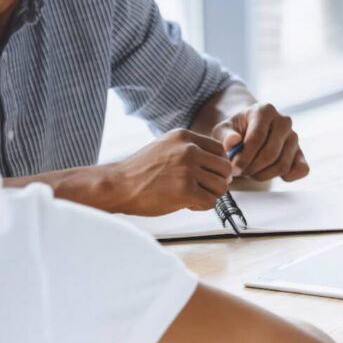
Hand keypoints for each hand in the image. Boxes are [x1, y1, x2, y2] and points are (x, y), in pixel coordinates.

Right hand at [110, 129, 233, 214]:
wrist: (117, 185)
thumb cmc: (139, 170)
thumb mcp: (165, 146)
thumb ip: (188, 149)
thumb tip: (215, 162)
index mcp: (184, 136)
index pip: (219, 149)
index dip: (217, 164)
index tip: (209, 174)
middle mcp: (189, 150)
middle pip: (225, 167)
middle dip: (217, 180)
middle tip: (204, 188)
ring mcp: (188, 170)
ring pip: (221, 186)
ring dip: (210, 195)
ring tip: (193, 196)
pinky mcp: (186, 190)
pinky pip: (211, 202)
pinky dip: (202, 206)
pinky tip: (187, 204)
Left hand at [212, 103, 308, 182]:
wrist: (249, 132)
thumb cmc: (235, 131)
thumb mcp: (223, 130)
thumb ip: (224, 135)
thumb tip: (233, 141)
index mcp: (265, 111)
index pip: (257, 138)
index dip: (244, 158)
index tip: (233, 169)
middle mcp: (284, 121)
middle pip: (271, 153)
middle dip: (253, 168)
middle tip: (240, 172)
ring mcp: (294, 137)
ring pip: (283, 165)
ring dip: (263, 175)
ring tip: (250, 171)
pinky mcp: (300, 152)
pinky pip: (301, 169)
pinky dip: (287, 177)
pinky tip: (269, 173)